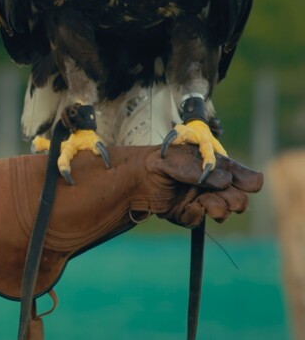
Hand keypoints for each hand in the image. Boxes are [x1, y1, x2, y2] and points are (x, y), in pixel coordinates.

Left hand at [143, 145, 262, 226]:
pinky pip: (198, 220)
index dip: (248, 181)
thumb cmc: (154, 162)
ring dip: (218, 209)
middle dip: (236, 201)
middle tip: (230, 202)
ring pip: (222, 211)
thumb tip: (225, 181)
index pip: (242, 175)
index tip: (248, 185)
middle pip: (238, 198)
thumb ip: (196, 170)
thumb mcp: (173, 160)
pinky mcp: (186, 214)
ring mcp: (199, 200)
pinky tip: (186, 209)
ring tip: (206, 204)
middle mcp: (210, 185)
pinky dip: (195, 216)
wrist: (132, 179)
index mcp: (213, 166)